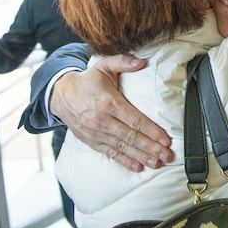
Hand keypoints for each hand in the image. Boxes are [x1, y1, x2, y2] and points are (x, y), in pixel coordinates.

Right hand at [51, 54, 172, 171]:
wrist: (61, 95)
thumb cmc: (87, 81)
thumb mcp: (103, 66)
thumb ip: (122, 62)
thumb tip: (141, 62)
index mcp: (109, 102)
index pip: (134, 119)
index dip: (151, 130)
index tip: (165, 139)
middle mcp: (102, 120)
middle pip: (131, 137)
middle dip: (151, 147)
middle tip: (166, 155)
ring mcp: (96, 133)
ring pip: (123, 147)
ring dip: (141, 156)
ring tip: (156, 163)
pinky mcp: (92, 141)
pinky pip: (110, 153)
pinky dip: (125, 161)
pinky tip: (138, 166)